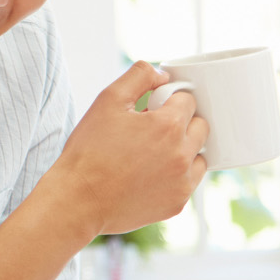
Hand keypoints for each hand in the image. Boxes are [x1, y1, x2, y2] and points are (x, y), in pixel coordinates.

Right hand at [50, 61, 209, 237]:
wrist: (78, 200)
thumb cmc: (89, 151)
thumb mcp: (107, 100)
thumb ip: (139, 76)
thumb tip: (163, 76)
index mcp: (168, 126)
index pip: (188, 100)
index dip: (168, 101)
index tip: (152, 110)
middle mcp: (182, 155)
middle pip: (201, 127)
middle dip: (181, 123)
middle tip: (152, 131)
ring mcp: (182, 182)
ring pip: (200, 155)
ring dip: (184, 150)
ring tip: (153, 154)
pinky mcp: (177, 203)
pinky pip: (189, 181)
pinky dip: (177, 176)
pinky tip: (151, 175)